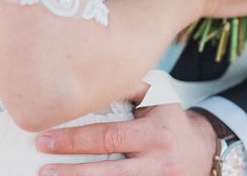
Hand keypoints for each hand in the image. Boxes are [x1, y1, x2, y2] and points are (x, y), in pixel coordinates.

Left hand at [36, 104, 216, 175]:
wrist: (203, 151)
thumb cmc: (170, 118)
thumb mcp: (157, 97)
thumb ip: (127, 86)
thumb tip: (90, 78)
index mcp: (155, 133)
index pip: (109, 137)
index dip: (75, 140)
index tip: (46, 138)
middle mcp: (158, 163)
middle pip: (109, 171)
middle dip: (73, 171)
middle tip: (43, 167)